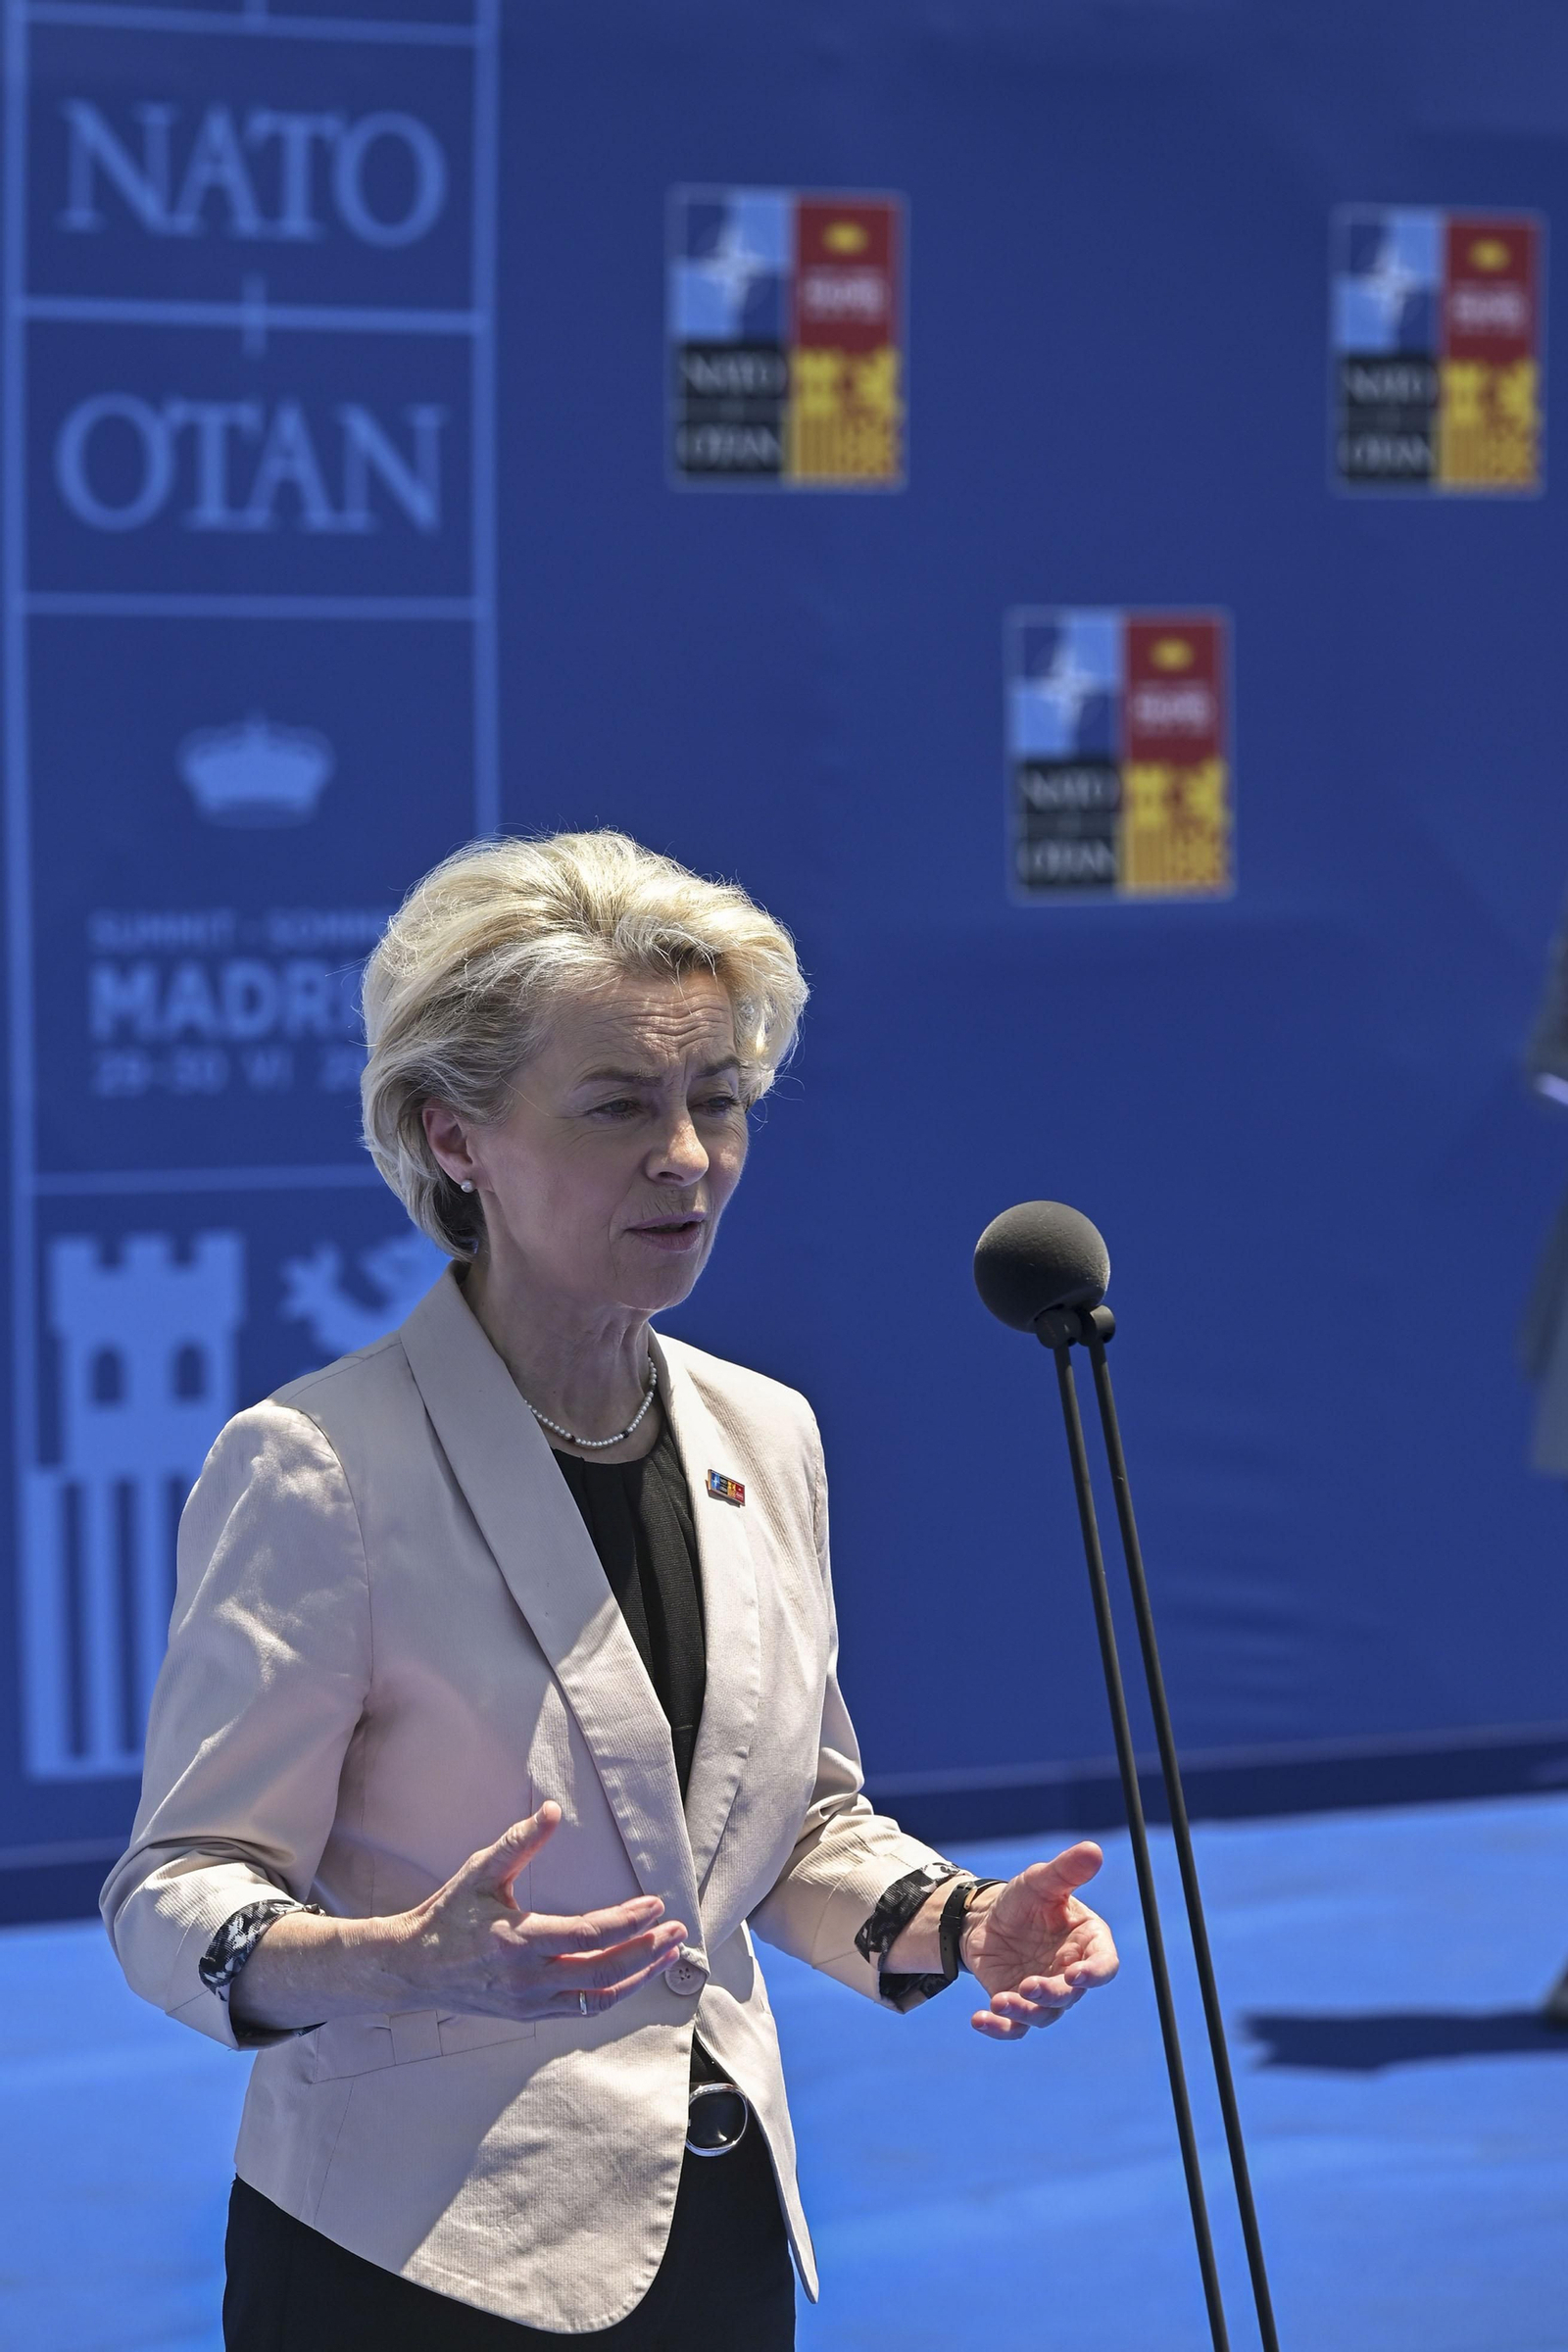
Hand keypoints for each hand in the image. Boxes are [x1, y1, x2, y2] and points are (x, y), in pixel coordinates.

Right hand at [388, 1803, 688, 2023]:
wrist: (413, 1967)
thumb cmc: (447, 1914)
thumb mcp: (480, 1871)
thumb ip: (519, 1841)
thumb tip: (553, 1810)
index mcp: (517, 1940)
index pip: (587, 1933)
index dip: (627, 1920)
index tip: (657, 1905)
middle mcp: (527, 1979)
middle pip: (602, 1971)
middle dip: (646, 1951)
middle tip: (678, 1930)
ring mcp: (529, 2003)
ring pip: (597, 1998)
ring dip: (638, 1978)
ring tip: (666, 1954)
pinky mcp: (527, 2014)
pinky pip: (580, 2010)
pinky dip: (611, 1994)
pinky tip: (631, 1976)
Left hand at [960, 1841, 1118, 2041]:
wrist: (986, 1919)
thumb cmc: (1024, 1899)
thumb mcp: (1041, 1881)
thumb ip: (1067, 1871)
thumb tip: (1093, 1850)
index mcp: (1086, 1943)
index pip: (1104, 1965)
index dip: (1094, 1974)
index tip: (1074, 1975)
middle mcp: (1070, 1974)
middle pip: (1071, 1996)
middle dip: (1051, 1995)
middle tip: (1028, 1985)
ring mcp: (1045, 1995)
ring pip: (1043, 2016)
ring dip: (1023, 2013)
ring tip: (999, 2002)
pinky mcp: (1018, 2007)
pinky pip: (1013, 2027)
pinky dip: (998, 2028)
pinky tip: (979, 2019)